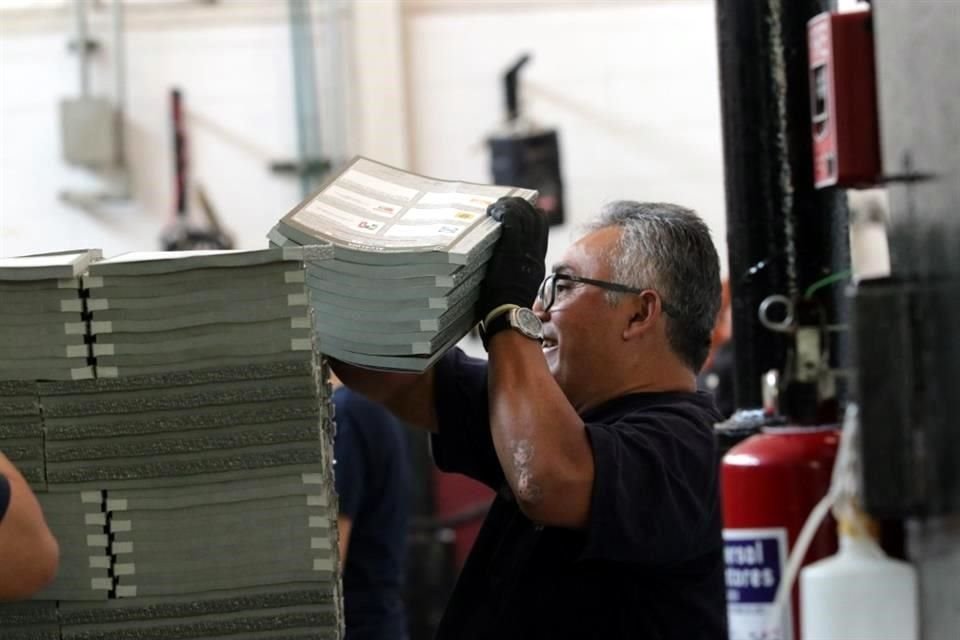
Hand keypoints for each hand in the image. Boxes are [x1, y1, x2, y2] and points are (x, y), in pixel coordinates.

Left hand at [477, 197, 548, 318]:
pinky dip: (503, 212)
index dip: (529, 213)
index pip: (541, 226)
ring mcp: (524, 250)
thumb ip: (518, 269)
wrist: (509, 314)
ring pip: (524, 216)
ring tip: (495, 207)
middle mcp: (534, 252)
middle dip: (519, 205)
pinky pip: (511, 222)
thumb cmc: (508, 305)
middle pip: (534, 216)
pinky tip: (492, 212)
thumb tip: (506, 262)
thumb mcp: (520, 285)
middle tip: (502, 204)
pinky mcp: (511, 250)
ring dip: (509, 206)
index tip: (516, 210)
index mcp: (537, 259)